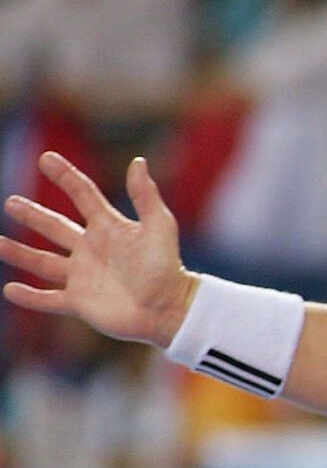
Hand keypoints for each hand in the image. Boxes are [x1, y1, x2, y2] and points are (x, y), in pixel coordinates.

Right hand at [2, 154, 196, 347]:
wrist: (169, 309)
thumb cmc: (167, 267)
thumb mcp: (159, 227)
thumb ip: (145, 196)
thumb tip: (138, 161)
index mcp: (110, 228)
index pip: (83, 195)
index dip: (65, 176)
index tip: (46, 157)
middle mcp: (92, 250)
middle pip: (56, 227)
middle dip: (33, 216)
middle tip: (11, 202)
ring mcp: (83, 276)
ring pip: (44, 263)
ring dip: (21, 253)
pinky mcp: (80, 302)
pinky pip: (48, 300)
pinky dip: (29, 297)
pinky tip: (9, 290)